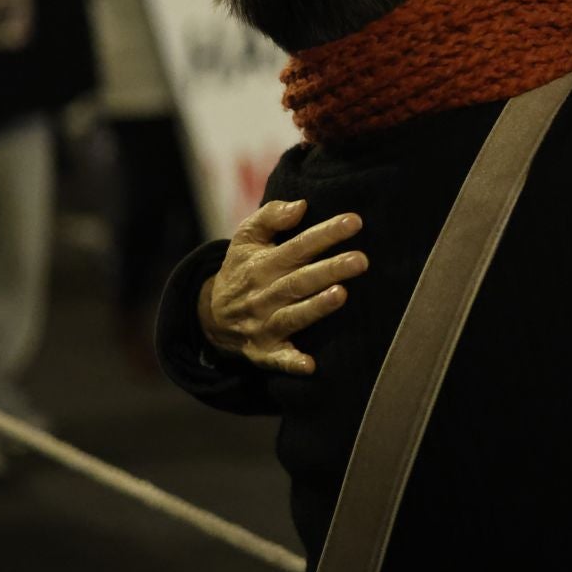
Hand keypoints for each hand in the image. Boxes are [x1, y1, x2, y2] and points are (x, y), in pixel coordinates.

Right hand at [199, 199, 366, 373]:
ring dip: (316, 307)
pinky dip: (292, 363)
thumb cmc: (242, 269)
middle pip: (299, 281)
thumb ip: (270, 216)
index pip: (298, 246)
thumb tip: (300, 205)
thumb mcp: (245, 238)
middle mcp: (263, 294)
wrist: (210, 315)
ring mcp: (263, 324)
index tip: (355, 222)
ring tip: (341, 295)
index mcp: (263, 264)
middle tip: (361, 260)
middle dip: (329, 270)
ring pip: (292, 315)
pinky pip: (278, 359)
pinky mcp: (264, 352)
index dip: (326, 234)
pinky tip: (310, 366)